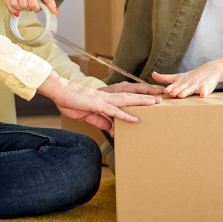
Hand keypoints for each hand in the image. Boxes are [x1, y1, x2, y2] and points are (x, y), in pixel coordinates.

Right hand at [6, 0, 58, 14]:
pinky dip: (11, 9)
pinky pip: (7, 3)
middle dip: (29, 8)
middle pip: (23, 5)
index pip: (32, 3)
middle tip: (32, 5)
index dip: (37, 8)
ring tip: (25, 6)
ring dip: (21, 9)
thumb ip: (50, 1)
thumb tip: (56, 12)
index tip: (39, 6)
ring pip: (14, 4)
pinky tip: (17, 11)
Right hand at [38, 72, 159, 134]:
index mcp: (106, 99)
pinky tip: (135, 119)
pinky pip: (113, 111)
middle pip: (132, 96)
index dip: (140, 98)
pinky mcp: (97, 105)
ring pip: (127, 100)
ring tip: (157, 103)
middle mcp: (108, 97)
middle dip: (148, 96)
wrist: (59, 92)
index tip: (154, 99)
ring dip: (142, 102)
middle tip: (163, 96)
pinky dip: (125, 115)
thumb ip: (101, 121)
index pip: (127, 98)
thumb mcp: (88, 114)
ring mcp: (103, 100)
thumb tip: (112, 129)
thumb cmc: (71, 102)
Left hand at [152, 64, 222, 98]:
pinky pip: (205, 90)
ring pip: (191, 89)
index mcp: (181, 81)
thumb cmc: (191, 76)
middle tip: (171, 93)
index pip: (174, 85)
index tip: (165, 90)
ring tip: (182, 95)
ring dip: (186, 91)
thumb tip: (152, 74)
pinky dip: (204, 92)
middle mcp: (188, 83)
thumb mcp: (178, 77)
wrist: (209, 70)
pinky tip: (203, 95)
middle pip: (181, 87)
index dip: (170, 88)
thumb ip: (165, 78)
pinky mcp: (206, 87)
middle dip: (176, 90)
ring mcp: (197, 84)